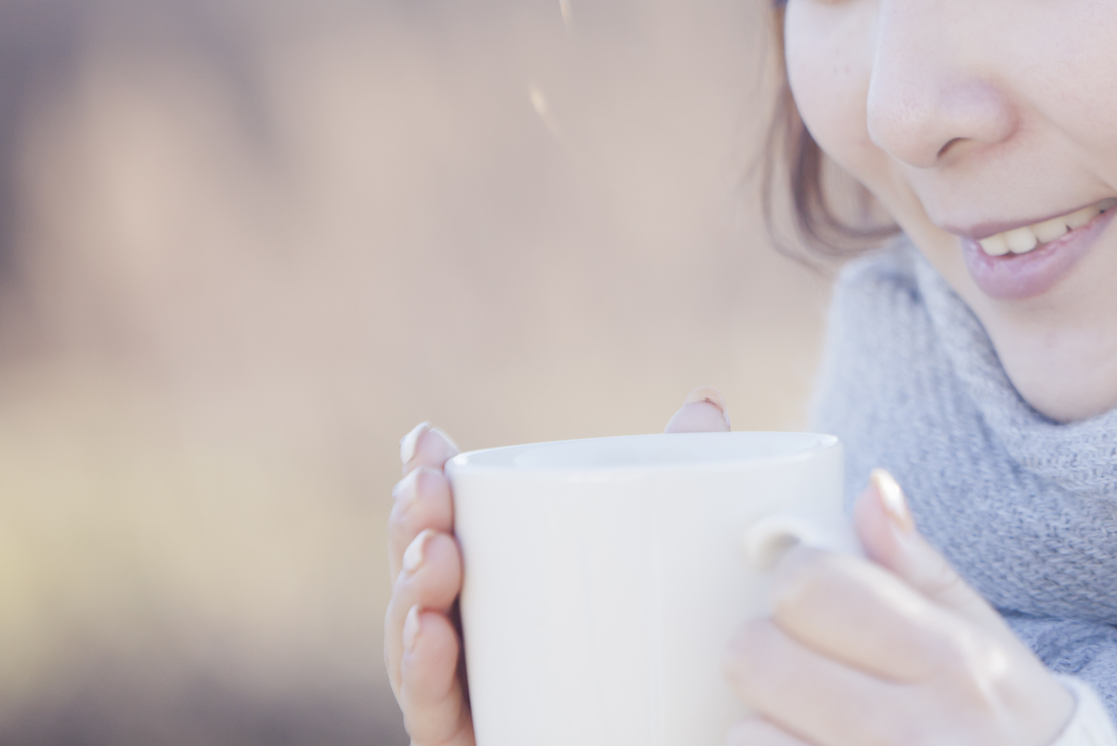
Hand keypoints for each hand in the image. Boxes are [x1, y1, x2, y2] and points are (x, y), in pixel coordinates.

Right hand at [383, 388, 732, 745]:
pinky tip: (433, 635)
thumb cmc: (668, 660)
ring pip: (416, 650)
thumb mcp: (674, 557)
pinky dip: (427, 677)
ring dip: (411, 595)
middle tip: (427, 490)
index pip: (447, 532)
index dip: (426, 486)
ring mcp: (474, 704)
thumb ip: (681, 481)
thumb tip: (705, 402)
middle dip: (412, 530)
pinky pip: (438, 722)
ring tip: (435, 556)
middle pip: (421, 586)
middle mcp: (477, 646)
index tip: (426, 439)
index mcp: (503, 592)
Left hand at [723, 469, 1075, 745]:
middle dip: (768, 653)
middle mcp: (911, 733)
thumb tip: (871, 492)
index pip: (810, 586)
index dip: (798, 582)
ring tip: (815, 729)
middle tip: (804, 668)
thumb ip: (921, 567)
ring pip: (743, 733)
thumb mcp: (989, 642)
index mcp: (949, 659)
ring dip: (764, 727)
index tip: (814, 599)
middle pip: (756, 656)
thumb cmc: (1010, 725)